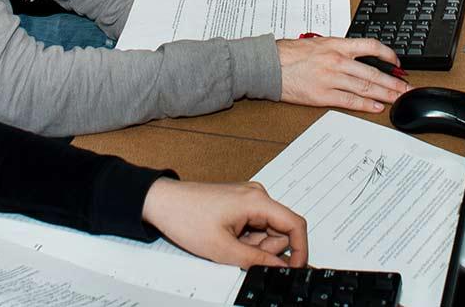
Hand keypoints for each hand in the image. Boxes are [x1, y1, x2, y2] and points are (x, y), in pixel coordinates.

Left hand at [142, 179, 307, 268]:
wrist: (163, 203)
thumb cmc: (187, 218)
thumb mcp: (223, 249)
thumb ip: (256, 260)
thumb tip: (280, 267)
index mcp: (257, 200)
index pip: (295, 225)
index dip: (300, 250)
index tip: (294, 269)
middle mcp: (257, 196)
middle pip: (280, 231)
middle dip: (266, 250)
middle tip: (239, 253)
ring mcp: (249, 199)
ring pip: (266, 232)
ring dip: (253, 246)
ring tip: (227, 244)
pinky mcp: (241, 204)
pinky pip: (254, 227)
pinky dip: (245, 239)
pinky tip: (225, 238)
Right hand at [277, 36, 409, 112]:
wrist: (268, 65)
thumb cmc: (288, 53)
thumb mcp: (316, 43)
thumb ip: (336, 49)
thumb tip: (354, 56)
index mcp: (335, 44)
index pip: (370, 46)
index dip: (387, 55)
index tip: (397, 63)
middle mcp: (336, 60)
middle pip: (373, 72)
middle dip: (393, 81)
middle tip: (407, 88)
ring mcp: (330, 78)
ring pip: (365, 87)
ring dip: (385, 94)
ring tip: (399, 98)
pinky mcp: (322, 95)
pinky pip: (349, 100)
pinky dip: (366, 104)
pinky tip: (377, 107)